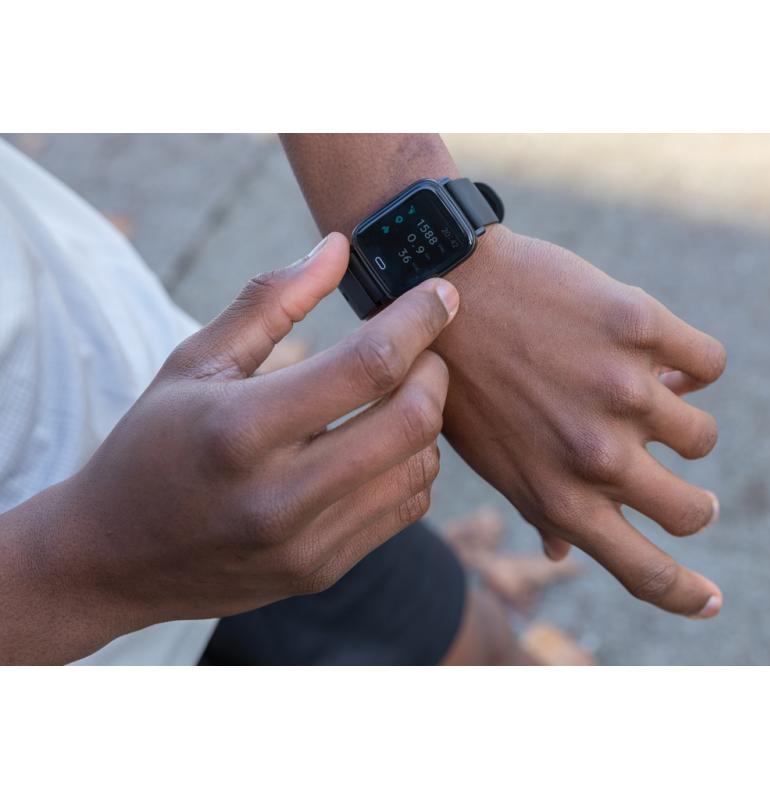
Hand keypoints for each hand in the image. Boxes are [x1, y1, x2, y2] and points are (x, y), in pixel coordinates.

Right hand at [56, 233, 458, 640]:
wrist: (113, 559)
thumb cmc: (151, 446)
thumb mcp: (194, 362)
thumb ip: (269, 301)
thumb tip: (337, 248)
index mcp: (240, 430)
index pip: (367, 366)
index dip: (417, 320)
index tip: (440, 294)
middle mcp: (279, 496)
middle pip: (412, 421)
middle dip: (434, 371)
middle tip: (422, 349)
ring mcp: (306, 544)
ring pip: (420, 468)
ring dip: (427, 419)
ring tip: (398, 394)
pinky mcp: (322, 570)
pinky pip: (406, 509)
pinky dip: (412, 464)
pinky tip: (383, 443)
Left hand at [437, 227, 725, 617]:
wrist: (445, 287)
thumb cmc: (462, 381)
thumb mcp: (489, 458)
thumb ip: (536, 507)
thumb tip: (560, 554)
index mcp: (557, 498)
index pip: (644, 571)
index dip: (688, 595)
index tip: (711, 602)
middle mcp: (596, 456)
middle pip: (691, 513)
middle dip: (691, 506)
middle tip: (677, 485)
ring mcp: (622, 391)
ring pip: (701, 435)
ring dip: (677, 422)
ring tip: (639, 397)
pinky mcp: (638, 328)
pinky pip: (707, 365)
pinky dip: (687, 364)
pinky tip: (653, 354)